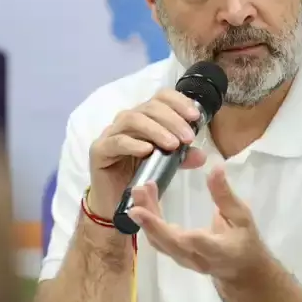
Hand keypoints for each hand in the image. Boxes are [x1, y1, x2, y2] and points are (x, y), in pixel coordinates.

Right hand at [86, 89, 207, 218]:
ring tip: (172, 145)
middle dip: (172, 120)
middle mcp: (127, 121)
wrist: (117, 204)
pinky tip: (148, 150)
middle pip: (149, 107)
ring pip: (133, 119)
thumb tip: (201, 155)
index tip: (195, 117)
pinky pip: (117, 141)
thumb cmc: (141, 178)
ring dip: (155, 130)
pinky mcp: (99, 150)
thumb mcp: (167, 166)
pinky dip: (134, 144)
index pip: (161, 97)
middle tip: (187, 138)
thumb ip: (182, 158)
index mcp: (145, 118)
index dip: (179, 102)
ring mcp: (111, 134)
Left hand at [123, 166, 263, 281]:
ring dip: (145, 217)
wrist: (239, 270)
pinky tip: (143, 199)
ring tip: (138, 190)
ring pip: (158, 241)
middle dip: (152, 221)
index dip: (189, 237)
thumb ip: (225, 195)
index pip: (203, 245)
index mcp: (219, 251)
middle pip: (170, 243)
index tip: (175, 224)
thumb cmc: (244, 241)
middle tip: (139, 193)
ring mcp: (182, 259)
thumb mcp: (242, 217)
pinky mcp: (173, 254)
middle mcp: (197, 258)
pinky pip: (156, 239)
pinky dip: (147, 220)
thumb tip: (216, 168)